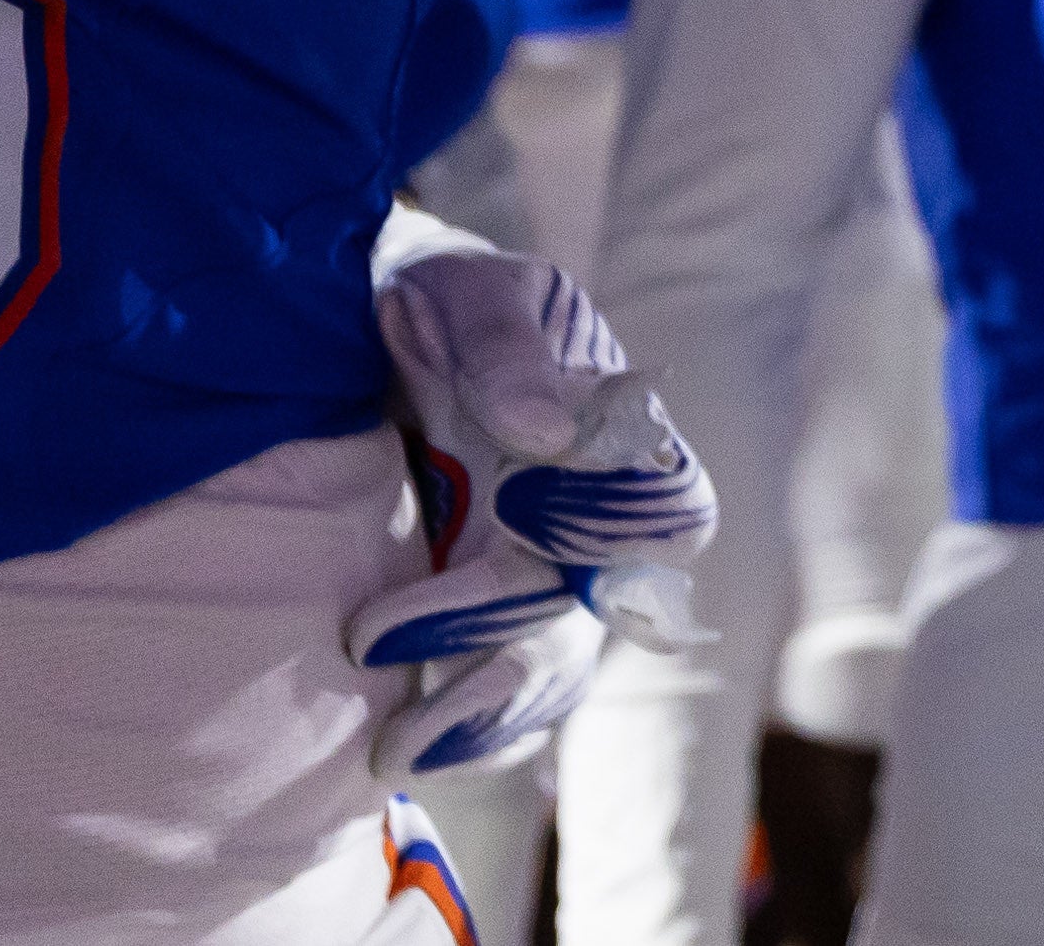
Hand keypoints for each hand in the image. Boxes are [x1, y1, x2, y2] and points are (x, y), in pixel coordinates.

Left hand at [349, 214, 715, 781]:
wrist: (384, 326)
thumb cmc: (449, 301)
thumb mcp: (474, 293)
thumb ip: (509, 349)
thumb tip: (545, 435)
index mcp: (625, 439)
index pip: (670, 509)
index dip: (614, 527)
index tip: (516, 502)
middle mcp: (600, 526)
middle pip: (588, 612)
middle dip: (494, 638)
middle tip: (373, 636)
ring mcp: (550, 583)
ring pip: (548, 672)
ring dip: (473, 713)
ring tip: (391, 745)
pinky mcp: (494, 623)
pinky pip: (504, 702)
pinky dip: (462, 732)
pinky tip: (397, 751)